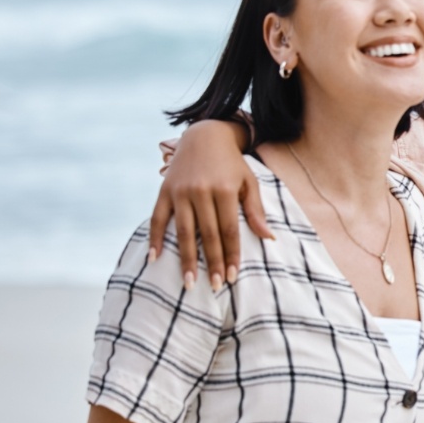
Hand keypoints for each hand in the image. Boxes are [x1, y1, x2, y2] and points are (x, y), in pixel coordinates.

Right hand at [149, 120, 269, 289]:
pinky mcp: (164, 191)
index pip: (229, 230)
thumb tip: (269, 238)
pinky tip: (154, 258)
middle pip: (208, 235)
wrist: (204, 135)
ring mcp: (180, 192)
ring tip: (188, 282)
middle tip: (216, 286)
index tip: (233, 276)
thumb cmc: (232, 164)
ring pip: (184, 232)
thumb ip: (256, 210)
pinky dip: (155, 238)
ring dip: (186, 259)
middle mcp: (201, 192)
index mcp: (224, 190)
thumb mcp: (249, 182)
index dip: (231, 254)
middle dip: (212, 262)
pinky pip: (158, 219)